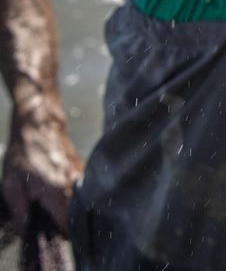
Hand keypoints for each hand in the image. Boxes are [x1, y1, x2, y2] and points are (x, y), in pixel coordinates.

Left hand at [3, 108, 80, 234]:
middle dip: (58, 220)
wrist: (39, 125)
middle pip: (73, 217)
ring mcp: (80, 176)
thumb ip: (20, 212)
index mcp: (57, 193)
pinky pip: (76, 191)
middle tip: (41, 215)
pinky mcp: (80, 169)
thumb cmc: (23, 153)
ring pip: (75, 203)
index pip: (66, 227)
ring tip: (43, 198)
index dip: (57, 234)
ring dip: (62, 206)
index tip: (47, 233)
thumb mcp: (11, 186)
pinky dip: (66, 194)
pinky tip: (50, 186)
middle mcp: (73, 186)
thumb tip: (26, 231)